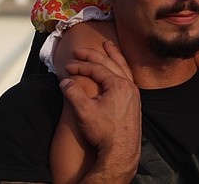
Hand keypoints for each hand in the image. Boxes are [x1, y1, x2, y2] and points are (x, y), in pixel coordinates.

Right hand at [60, 42, 141, 173]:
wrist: (121, 152)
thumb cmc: (104, 132)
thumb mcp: (84, 111)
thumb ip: (73, 93)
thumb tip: (64, 81)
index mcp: (118, 85)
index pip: (97, 69)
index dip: (80, 66)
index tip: (67, 67)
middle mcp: (129, 86)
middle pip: (110, 64)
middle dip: (93, 55)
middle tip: (80, 50)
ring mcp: (133, 94)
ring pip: (123, 68)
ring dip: (113, 56)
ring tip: (108, 46)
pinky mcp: (134, 102)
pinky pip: (127, 77)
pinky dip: (121, 68)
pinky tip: (118, 68)